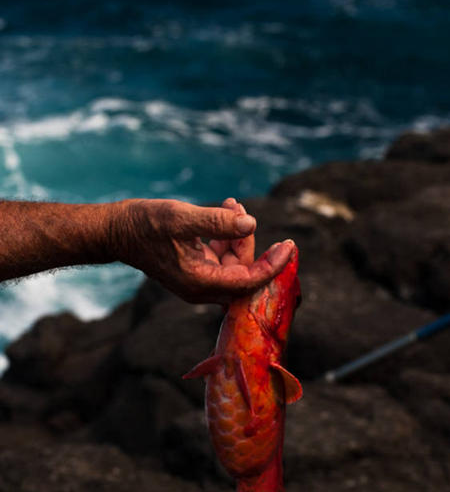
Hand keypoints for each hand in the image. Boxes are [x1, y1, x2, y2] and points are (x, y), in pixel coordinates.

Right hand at [114, 196, 293, 303]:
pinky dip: (228, 234)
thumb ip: (217, 222)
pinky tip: (225, 210)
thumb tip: (251, 223)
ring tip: (230, 204)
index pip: (249, 281)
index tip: (289, 246)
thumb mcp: (181, 218)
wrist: (117, 230)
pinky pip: (224, 255)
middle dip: (248, 239)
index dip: (272, 266)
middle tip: (238, 208)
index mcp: (201, 283)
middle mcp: (203, 287)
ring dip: (238, 232)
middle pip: (245, 270)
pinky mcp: (197, 267)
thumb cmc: (144, 224)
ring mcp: (200, 278)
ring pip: (236, 260)